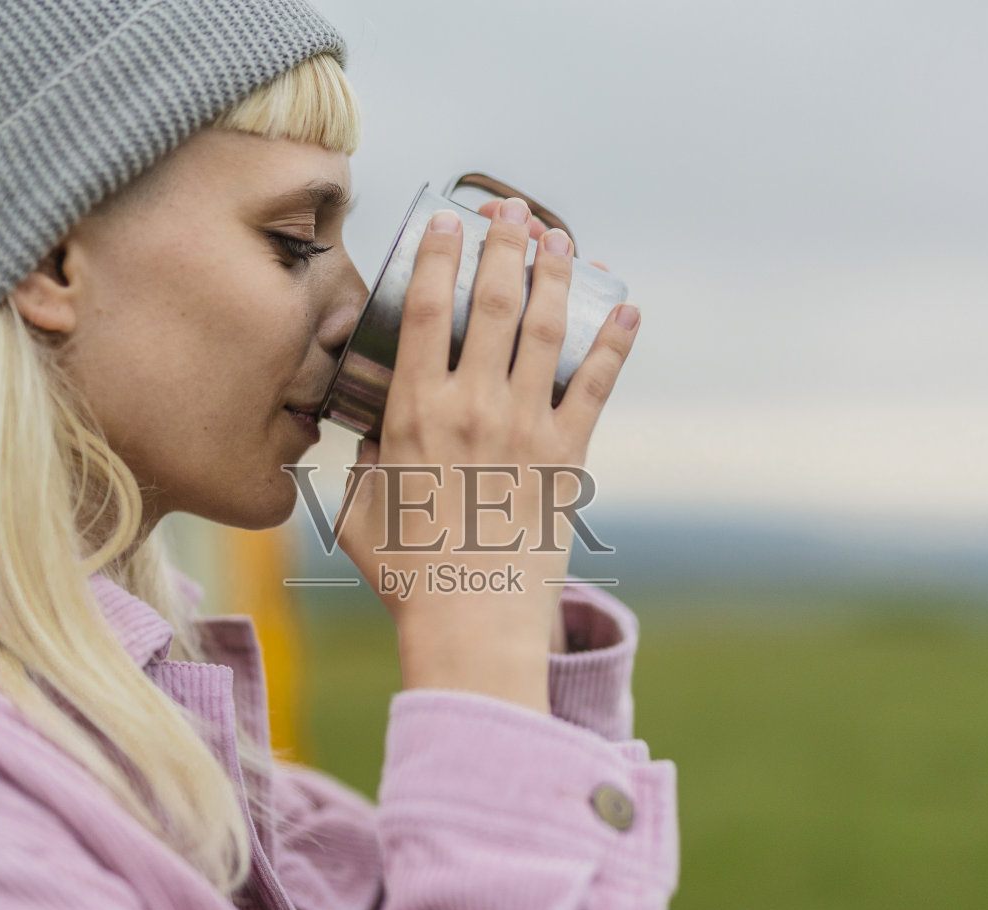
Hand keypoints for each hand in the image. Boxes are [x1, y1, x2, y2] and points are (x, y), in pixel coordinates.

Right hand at [336, 198, 639, 711]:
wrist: (474, 623)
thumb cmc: (409, 576)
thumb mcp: (361, 514)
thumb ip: (360, 466)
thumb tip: (369, 441)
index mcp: (413, 414)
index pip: (428, 310)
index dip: (440, 255)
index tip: (447, 221)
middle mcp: (472, 407)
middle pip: (494, 302)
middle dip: (504, 243)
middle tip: (511, 209)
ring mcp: (525, 428)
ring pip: (545, 329)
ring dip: (554, 274)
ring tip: (559, 238)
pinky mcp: (567, 456)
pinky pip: (596, 386)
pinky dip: (614, 344)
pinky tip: (627, 310)